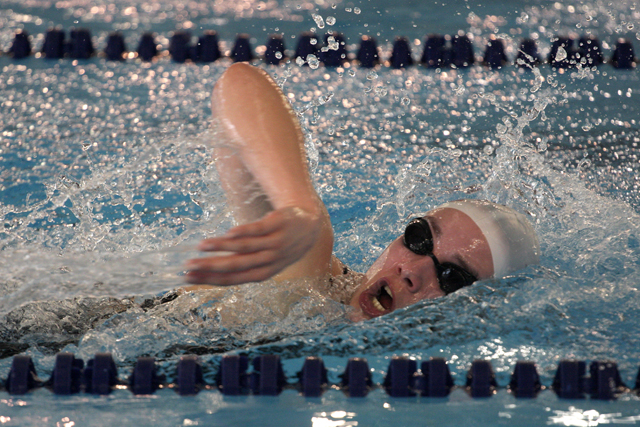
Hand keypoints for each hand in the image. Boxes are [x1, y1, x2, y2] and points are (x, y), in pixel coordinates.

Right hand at [185, 207, 321, 285]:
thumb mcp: (266, 261)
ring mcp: (274, 243)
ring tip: (201, 246)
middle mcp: (269, 261)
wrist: (310, 225)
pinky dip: (242, 233)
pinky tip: (227, 234)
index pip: (233, 280)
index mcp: (263, 273)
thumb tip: (211, 269)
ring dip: (220, 248)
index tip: (188, 278)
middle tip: (188, 266)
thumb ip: (244, 266)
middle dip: (210, 267)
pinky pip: (257, 230)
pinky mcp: (277, 225)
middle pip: (236, 266)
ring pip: (244, 248)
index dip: (210, 279)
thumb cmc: (281, 246)